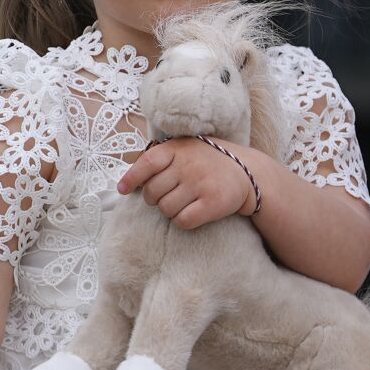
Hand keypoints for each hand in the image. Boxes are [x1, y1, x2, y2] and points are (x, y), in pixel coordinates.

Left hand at [116, 137, 255, 229]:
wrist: (246, 173)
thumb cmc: (207, 162)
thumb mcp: (185, 150)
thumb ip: (160, 159)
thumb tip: (127, 182)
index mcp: (178, 149)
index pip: (146, 163)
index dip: (131, 179)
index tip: (123, 190)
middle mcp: (188, 164)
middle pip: (152, 193)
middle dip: (155, 199)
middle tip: (168, 195)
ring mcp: (200, 183)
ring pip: (166, 209)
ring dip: (171, 210)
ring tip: (185, 201)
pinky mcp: (212, 203)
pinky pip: (182, 221)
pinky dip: (184, 221)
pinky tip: (193, 212)